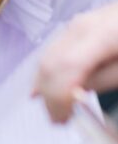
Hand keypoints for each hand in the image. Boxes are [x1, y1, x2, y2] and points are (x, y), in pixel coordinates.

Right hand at [33, 3, 117, 121]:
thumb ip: (101, 81)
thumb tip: (73, 94)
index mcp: (102, 33)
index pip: (63, 69)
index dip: (58, 98)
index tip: (63, 119)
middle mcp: (83, 25)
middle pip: (50, 64)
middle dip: (50, 96)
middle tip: (59, 119)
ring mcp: (77, 23)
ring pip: (46, 58)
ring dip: (46, 88)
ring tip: (56, 109)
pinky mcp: (77, 27)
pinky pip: (52, 51)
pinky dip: (47, 73)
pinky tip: (42, 88)